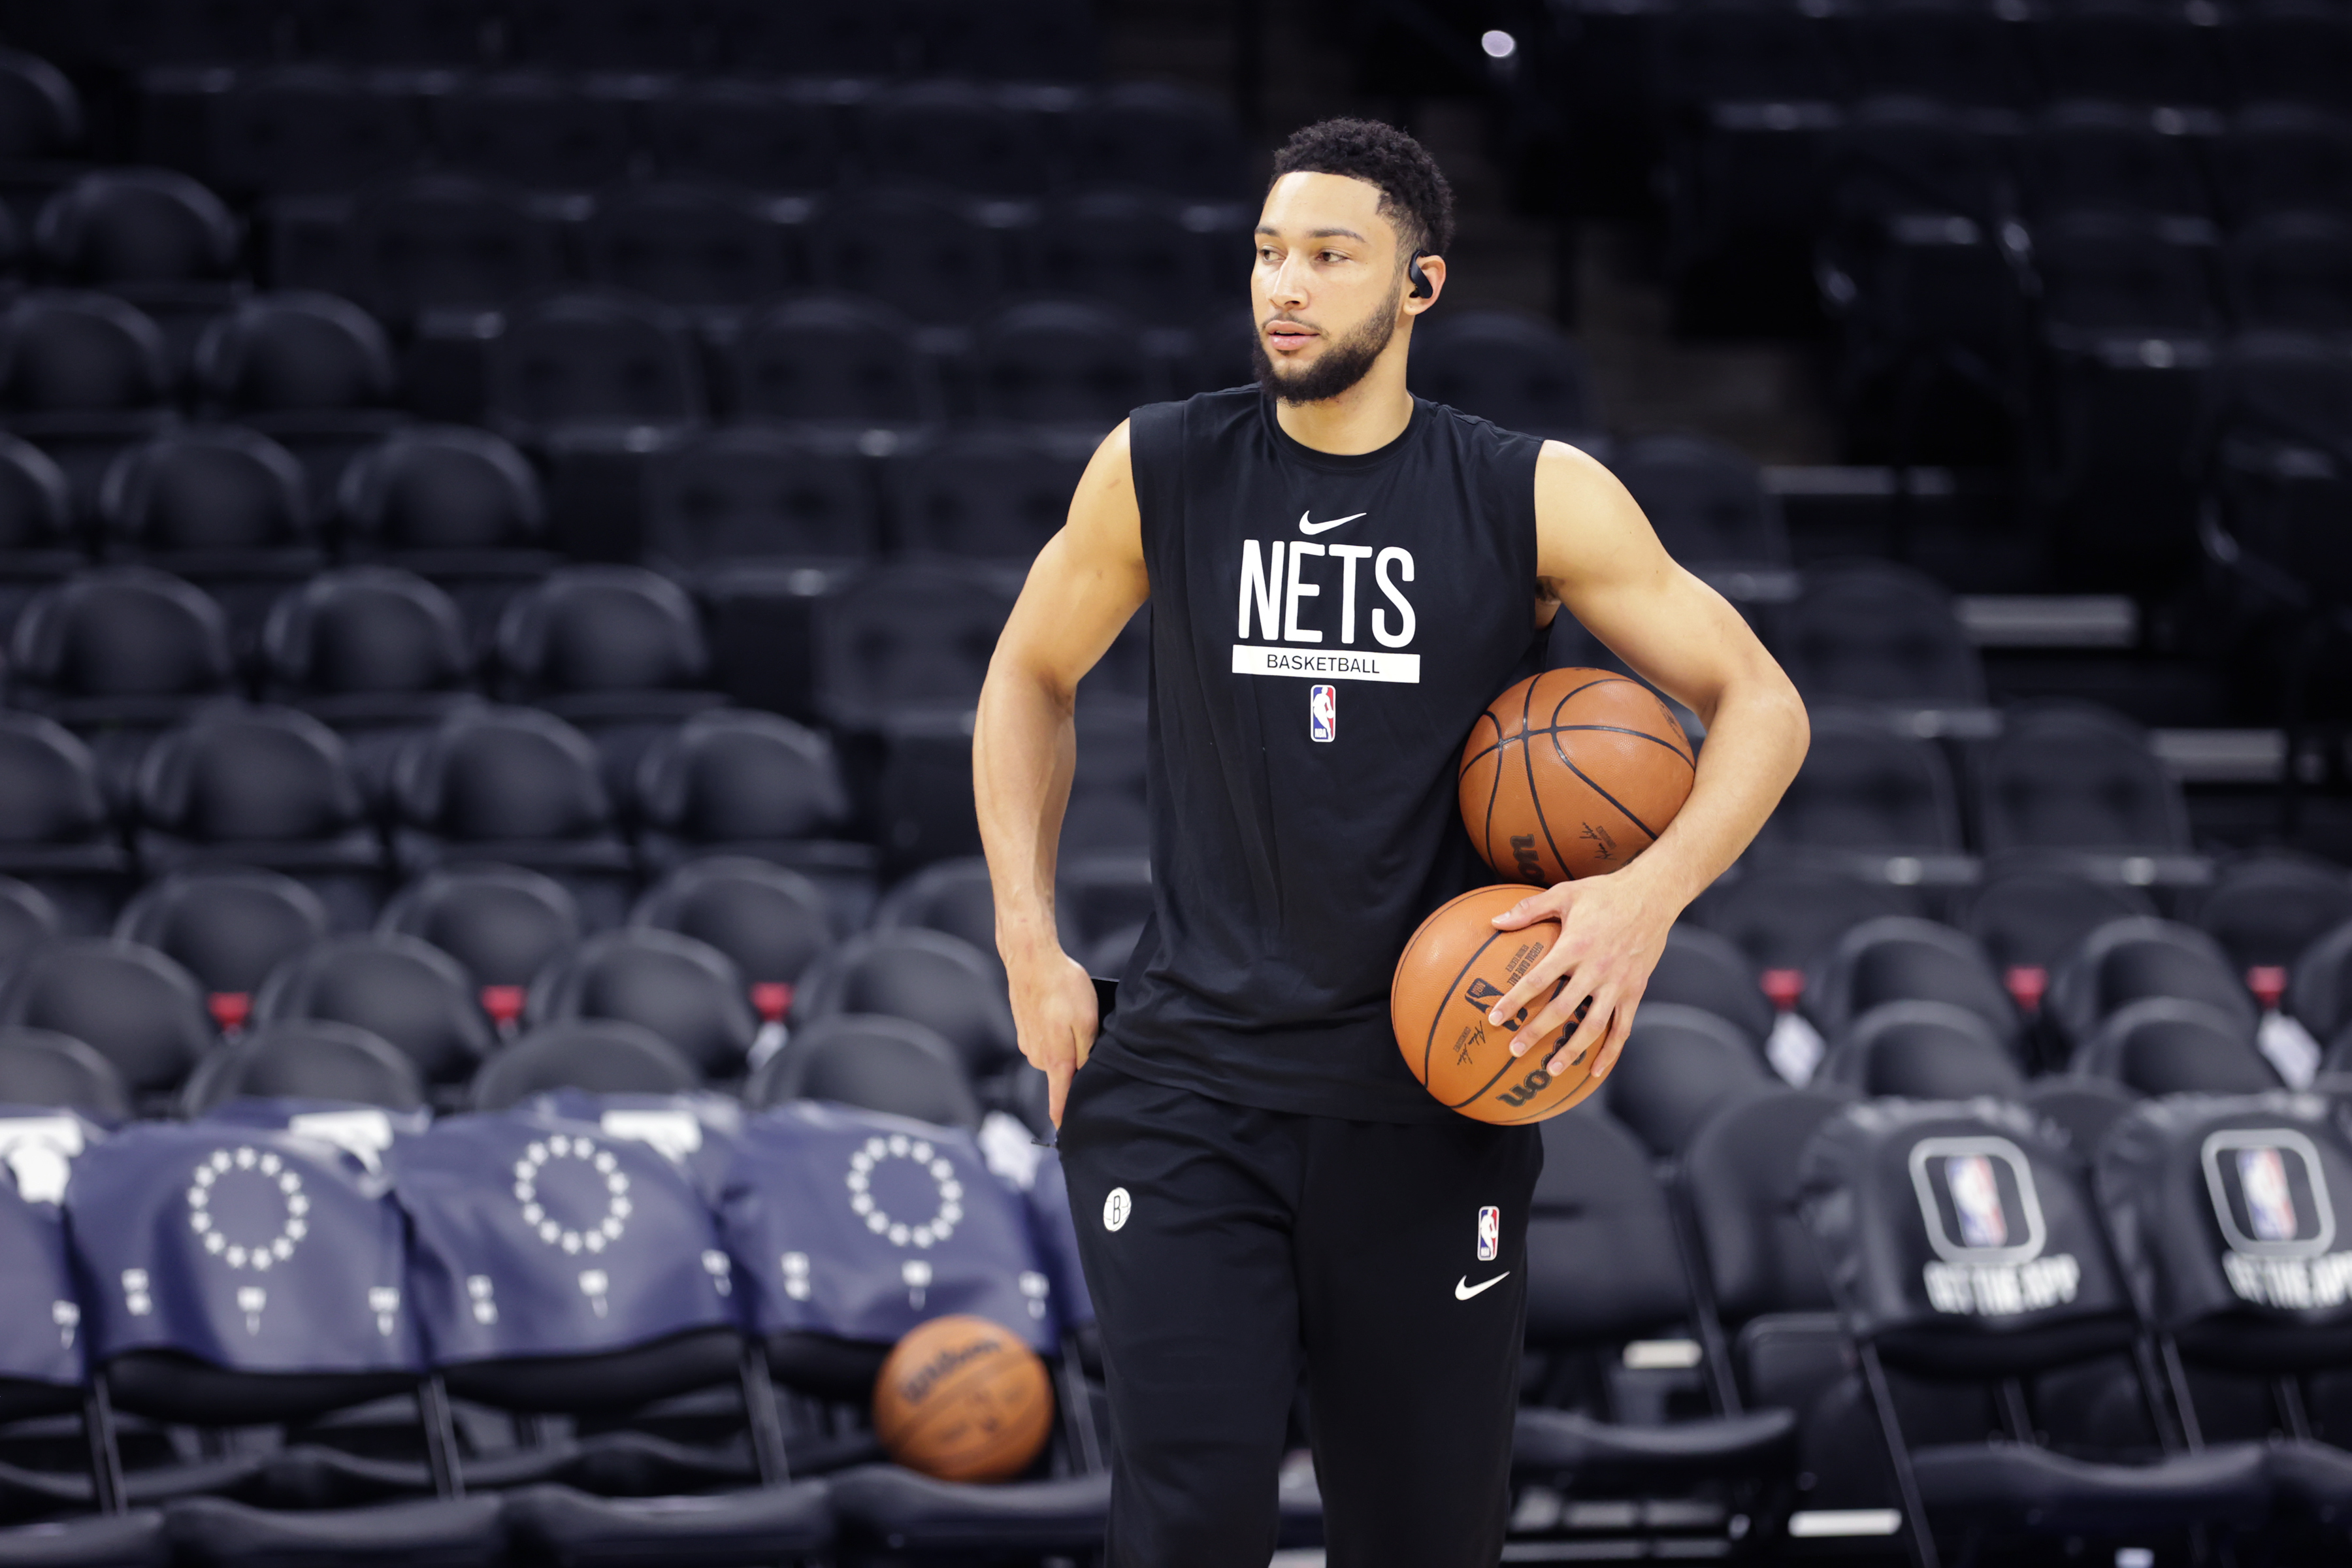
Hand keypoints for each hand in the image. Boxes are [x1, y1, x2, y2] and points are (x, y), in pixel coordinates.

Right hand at [1005, 942, 1098, 1125]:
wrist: (1030, 959)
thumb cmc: (1061, 986)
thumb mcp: (1087, 1020)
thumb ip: (1086, 1053)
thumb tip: (1084, 1073)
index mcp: (1055, 1059)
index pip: (1060, 1098)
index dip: (1064, 1115)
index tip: (1066, 1132)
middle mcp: (1037, 1056)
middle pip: (1063, 1072)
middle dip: (1076, 1061)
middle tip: (1086, 1032)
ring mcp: (1028, 1042)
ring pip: (1055, 1053)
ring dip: (1065, 1041)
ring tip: (1069, 1013)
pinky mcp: (1024, 1029)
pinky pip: (1045, 1038)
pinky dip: (1054, 1028)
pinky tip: (1057, 1007)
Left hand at [1483, 869, 1676, 1082]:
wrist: (1654, 894)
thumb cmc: (1604, 892)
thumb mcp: (1564, 893)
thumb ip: (1529, 909)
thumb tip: (1495, 922)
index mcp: (1575, 945)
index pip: (1538, 978)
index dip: (1515, 1000)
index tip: (1494, 1017)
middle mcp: (1596, 968)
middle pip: (1562, 1008)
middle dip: (1536, 1032)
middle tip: (1514, 1050)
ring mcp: (1618, 983)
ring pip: (1594, 1025)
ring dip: (1573, 1050)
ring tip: (1552, 1069)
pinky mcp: (1635, 990)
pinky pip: (1623, 1027)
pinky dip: (1611, 1051)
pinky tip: (1596, 1071)